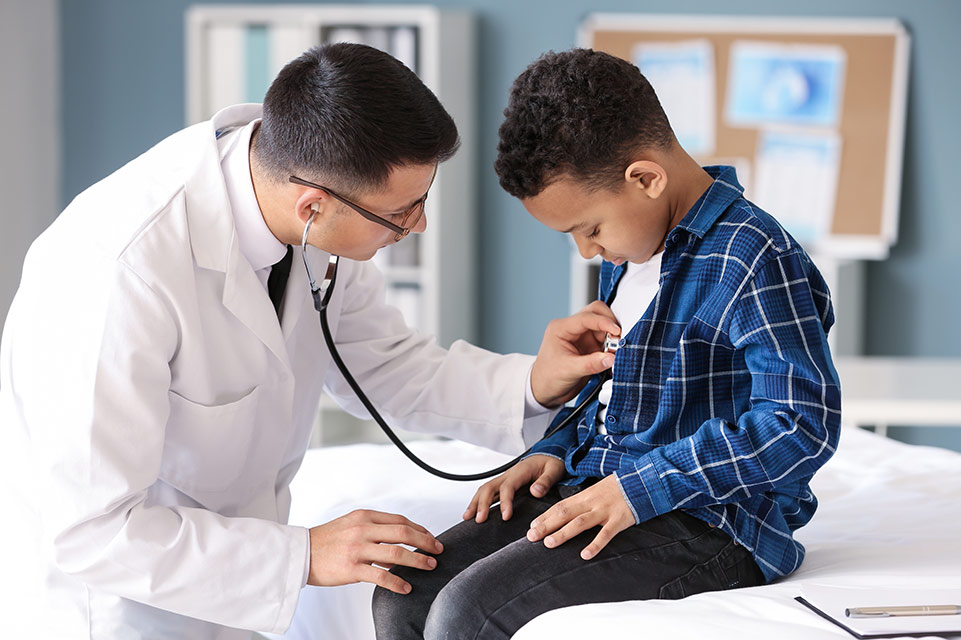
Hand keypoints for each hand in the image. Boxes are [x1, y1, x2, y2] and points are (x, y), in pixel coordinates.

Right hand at [307, 509, 442, 593]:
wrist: (300, 553)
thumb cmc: (326, 541)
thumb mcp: (350, 525)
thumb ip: (373, 529)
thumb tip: (398, 542)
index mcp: (364, 517)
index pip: (400, 520)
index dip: (420, 529)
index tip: (431, 538)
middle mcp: (362, 530)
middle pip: (403, 533)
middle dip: (425, 542)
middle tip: (438, 551)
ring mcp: (357, 549)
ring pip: (396, 553)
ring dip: (417, 560)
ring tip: (429, 566)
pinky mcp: (351, 568)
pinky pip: (380, 576)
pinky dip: (397, 582)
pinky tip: (406, 587)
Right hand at [463, 455, 565, 522]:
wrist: (548, 456)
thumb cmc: (551, 464)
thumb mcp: (554, 470)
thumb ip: (546, 481)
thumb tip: (535, 491)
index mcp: (520, 472)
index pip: (507, 487)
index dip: (505, 502)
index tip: (506, 516)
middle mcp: (508, 475)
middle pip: (489, 487)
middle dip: (482, 503)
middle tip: (480, 520)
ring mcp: (504, 479)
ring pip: (485, 489)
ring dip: (476, 503)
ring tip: (468, 518)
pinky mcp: (504, 484)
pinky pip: (488, 492)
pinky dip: (478, 502)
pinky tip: (474, 513)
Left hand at [526, 475, 634, 559]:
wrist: (642, 480)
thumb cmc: (616, 489)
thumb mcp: (596, 491)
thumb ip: (582, 503)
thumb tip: (564, 514)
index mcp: (584, 496)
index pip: (560, 506)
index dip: (545, 517)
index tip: (531, 526)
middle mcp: (591, 502)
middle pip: (564, 514)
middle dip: (546, 525)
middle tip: (531, 537)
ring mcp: (604, 511)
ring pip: (580, 523)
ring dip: (563, 534)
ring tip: (549, 544)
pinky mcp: (618, 520)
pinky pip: (605, 534)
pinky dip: (595, 545)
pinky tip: (584, 555)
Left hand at [530, 301, 619, 406]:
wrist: (544, 391)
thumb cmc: (547, 378)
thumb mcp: (569, 370)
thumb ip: (591, 364)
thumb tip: (612, 358)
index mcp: (561, 328)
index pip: (586, 317)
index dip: (604, 322)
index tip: (617, 331)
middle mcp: (572, 329)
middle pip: (596, 313)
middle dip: (610, 324)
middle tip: (618, 339)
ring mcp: (582, 337)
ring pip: (603, 327)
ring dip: (613, 337)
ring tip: (616, 352)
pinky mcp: (590, 347)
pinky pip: (606, 341)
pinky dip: (612, 347)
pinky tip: (613, 358)